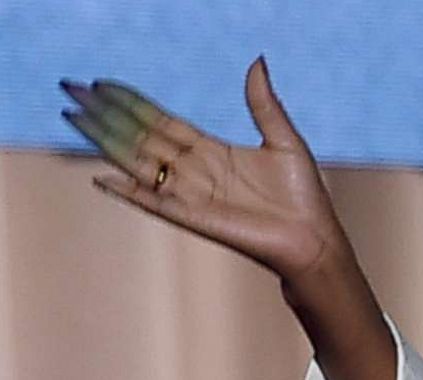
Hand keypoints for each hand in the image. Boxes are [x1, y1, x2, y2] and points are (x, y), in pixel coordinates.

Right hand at [60, 57, 353, 285]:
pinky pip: (153, 202)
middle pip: (140, 135)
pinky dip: (129, 191)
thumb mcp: (284, 140)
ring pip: (139, 161)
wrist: (313, 237)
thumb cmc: (304, 195)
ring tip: (75, 118)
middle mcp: (194, 169)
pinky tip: (102, 176)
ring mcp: (191, 193)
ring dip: (106, 141)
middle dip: (106, 113)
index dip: (132, 102)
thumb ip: (264, 104)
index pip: (161, 120)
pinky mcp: (194, 218)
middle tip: (72, 91)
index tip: (102, 84)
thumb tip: (258, 62)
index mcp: (211, 149)